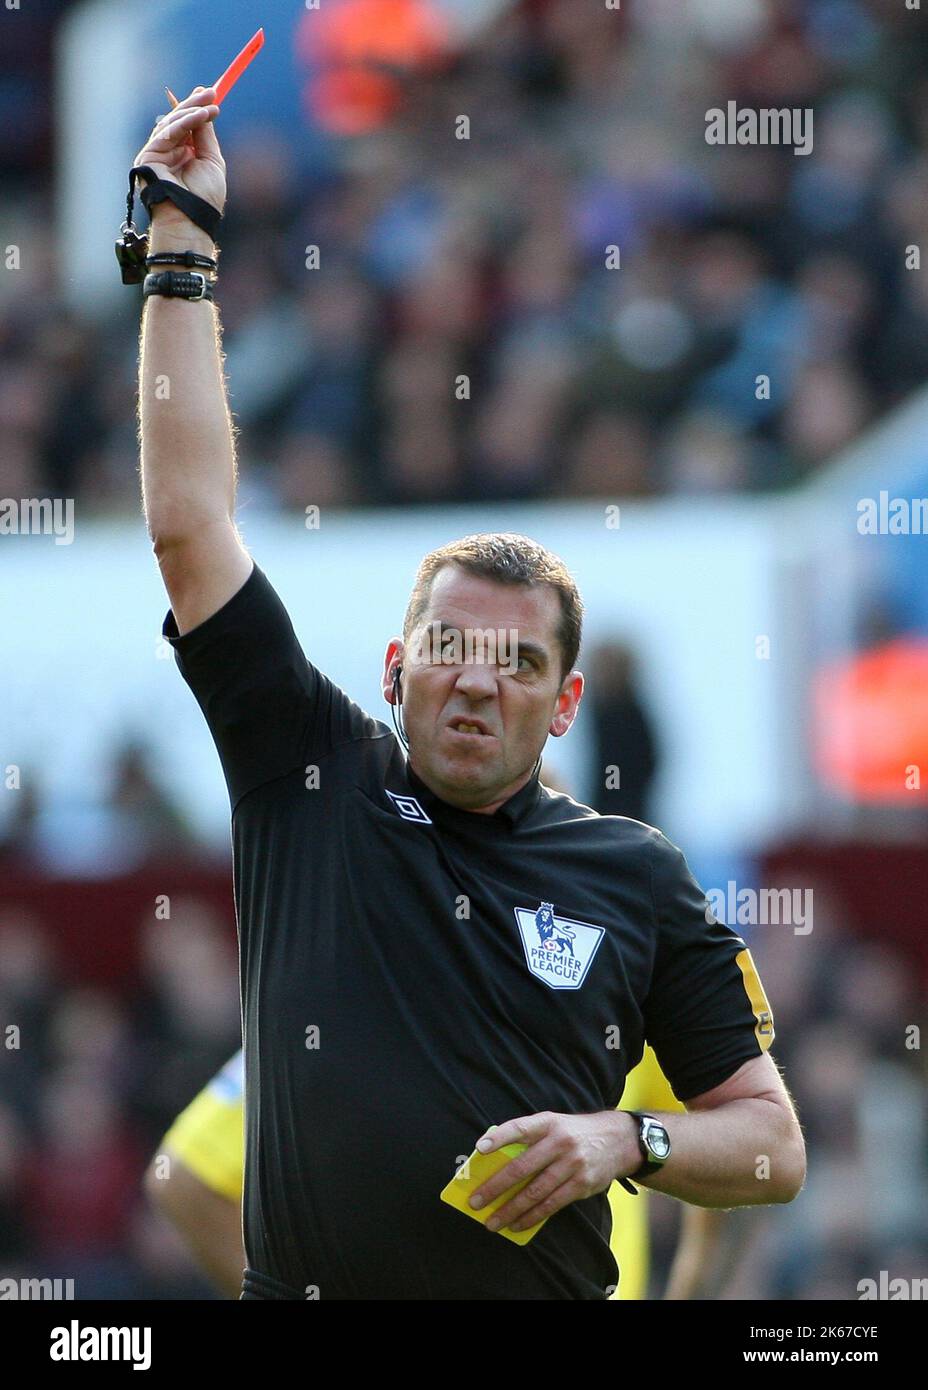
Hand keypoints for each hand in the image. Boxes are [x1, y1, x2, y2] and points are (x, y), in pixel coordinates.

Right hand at [133, 86, 225, 222]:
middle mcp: (169, 152)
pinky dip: (184, 122)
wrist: (191, 218)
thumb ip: (206, 135)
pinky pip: (166, 132)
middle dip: (194, 104)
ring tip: (210, 106)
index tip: (209, 94)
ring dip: (191, 111)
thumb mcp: (212, 160)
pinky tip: (200, 116)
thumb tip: (206, 109)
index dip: (196, 108)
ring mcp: (157, 153)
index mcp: (184, 154)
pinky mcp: (148, 155)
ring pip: (172, 123)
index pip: (187, 125)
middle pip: (178, 121)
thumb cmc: (205, 197)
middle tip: (210, 92)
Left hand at [467, 1109, 638, 1233]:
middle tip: (476, 1202)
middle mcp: (560, 1142)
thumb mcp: (553, 1124)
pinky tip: (517, 1224)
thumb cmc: (572, 1133)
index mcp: (548, 1123)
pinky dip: (532, 1217)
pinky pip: (552, 1205)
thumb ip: (528, 1136)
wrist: (618, 1140)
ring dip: (511, 1209)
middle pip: (522, 1167)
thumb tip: (493, 1157)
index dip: (499, 1137)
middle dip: (496, 1187)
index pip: (520, 1127)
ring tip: (493, 1221)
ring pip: (535, 1192)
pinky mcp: (582, 1185)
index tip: (480, 1148)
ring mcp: (572, 1164)